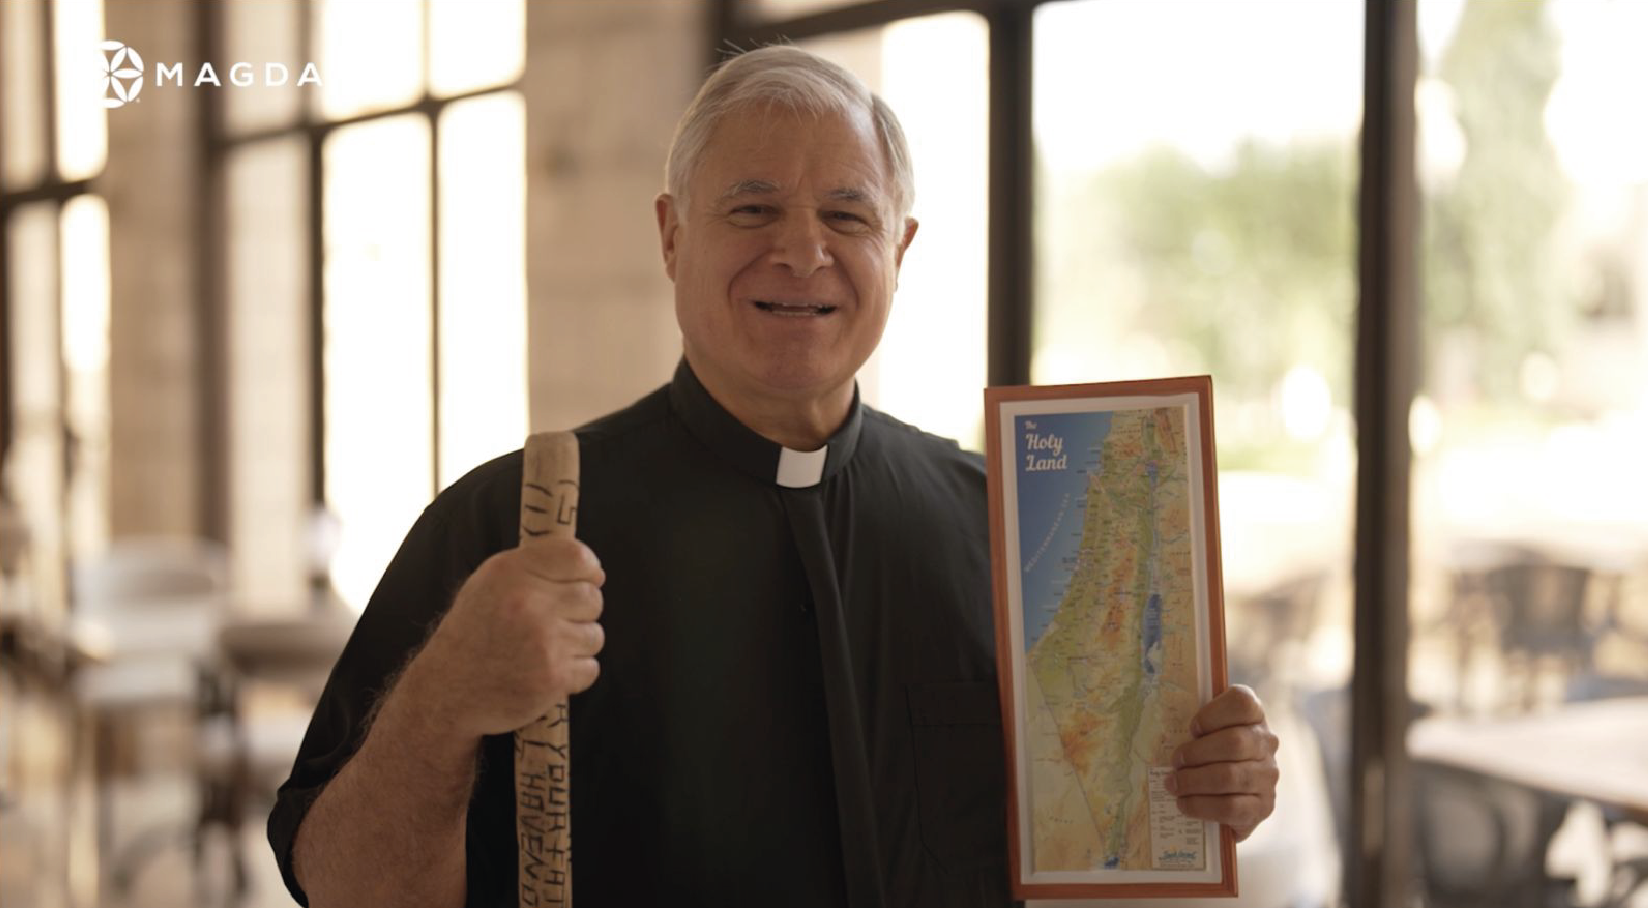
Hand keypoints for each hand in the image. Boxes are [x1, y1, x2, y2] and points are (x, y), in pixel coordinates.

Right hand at [404, 536, 605, 738]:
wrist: (446, 692)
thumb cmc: (474, 633)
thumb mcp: (489, 584)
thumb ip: (534, 567)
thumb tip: (590, 565)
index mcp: (510, 572)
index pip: (578, 557)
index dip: (590, 570)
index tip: (588, 580)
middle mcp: (528, 602)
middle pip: (592, 597)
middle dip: (580, 612)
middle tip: (552, 625)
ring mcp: (543, 641)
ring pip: (595, 634)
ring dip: (577, 645)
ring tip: (544, 651)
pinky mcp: (553, 677)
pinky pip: (590, 668)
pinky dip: (575, 674)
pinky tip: (544, 672)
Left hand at [1167, 684, 1278, 841]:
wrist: (1235, 796)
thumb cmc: (1212, 754)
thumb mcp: (1206, 733)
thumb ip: (1196, 726)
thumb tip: (1161, 726)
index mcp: (1254, 716)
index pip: (1242, 702)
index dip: (1212, 715)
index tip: (1192, 729)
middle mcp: (1267, 743)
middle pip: (1234, 742)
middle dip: (1196, 753)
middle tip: (1175, 762)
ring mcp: (1268, 776)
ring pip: (1230, 776)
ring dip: (1194, 781)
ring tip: (1174, 784)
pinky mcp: (1263, 806)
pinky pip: (1231, 807)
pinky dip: (1201, 806)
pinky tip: (1184, 803)